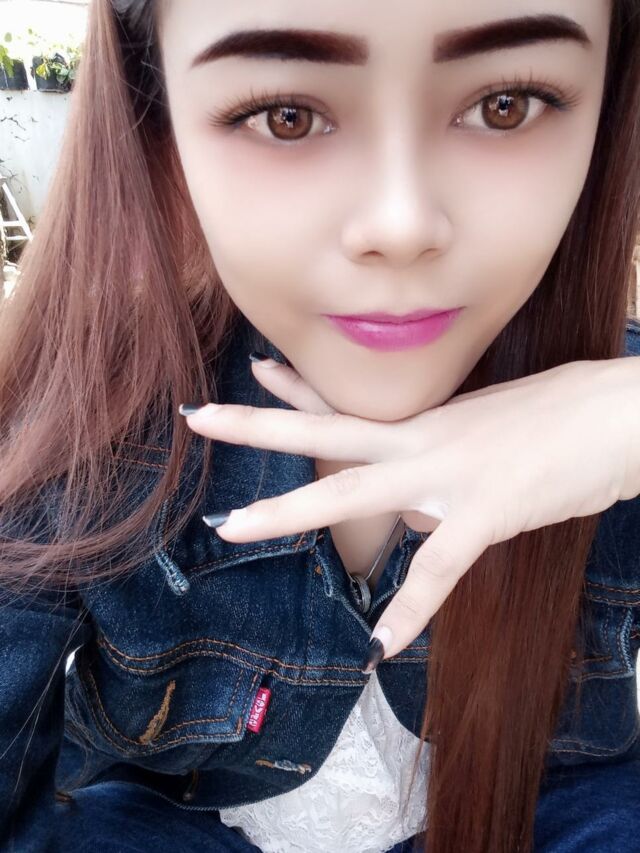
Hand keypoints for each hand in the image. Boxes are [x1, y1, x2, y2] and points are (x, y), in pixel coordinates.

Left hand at [181, 353, 639, 660]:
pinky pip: (440, 568)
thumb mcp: (489, 437)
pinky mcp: (486, 512)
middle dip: (258, 427)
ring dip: (289, 512)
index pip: (350, 406)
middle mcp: (424, 441)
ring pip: (353, 491)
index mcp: (428, 423)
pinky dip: (413, 609)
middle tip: (199, 417)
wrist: (621, 414)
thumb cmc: (565, 419)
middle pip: (326, 433)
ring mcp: (448, 474)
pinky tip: (383, 644)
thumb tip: (414, 515)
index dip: (297, 391)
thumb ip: (439, 475)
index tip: (255, 371)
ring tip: (231, 527)